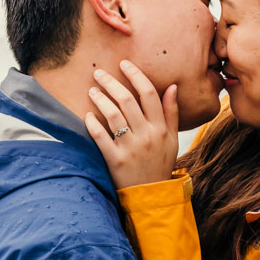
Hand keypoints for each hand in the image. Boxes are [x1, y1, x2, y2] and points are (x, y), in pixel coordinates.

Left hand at [82, 60, 180, 189]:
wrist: (151, 196)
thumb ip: (171, 113)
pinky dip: (92, 123)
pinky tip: (88, 115)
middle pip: (127, 100)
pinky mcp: (115, 160)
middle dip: (110, 82)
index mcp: (161, 128)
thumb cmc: (160, 164)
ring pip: (112, 115)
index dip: (135, 75)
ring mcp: (130, 148)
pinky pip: (101, 136)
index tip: (124, 64)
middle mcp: (146, 135)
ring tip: (92, 90)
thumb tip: (171, 86)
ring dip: (100, 98)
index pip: (148, 94)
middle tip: (99, 73)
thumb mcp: (172, 139)